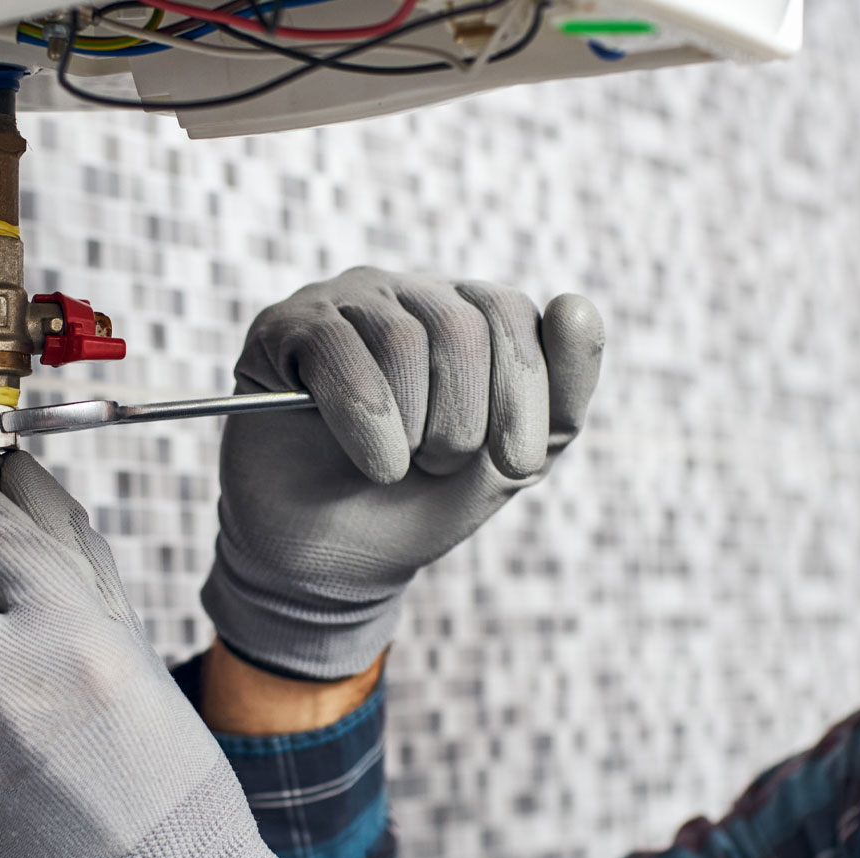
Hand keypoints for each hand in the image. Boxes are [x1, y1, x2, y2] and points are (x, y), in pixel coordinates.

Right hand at [201, 267, 603, 679]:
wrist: (330, 560)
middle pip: (460, 325)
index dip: (523, 393)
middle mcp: (407, 295)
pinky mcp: (283, 328)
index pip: (512, 313)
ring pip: (401, 341)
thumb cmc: (419, 504)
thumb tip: (576, 304)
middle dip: (464, 422)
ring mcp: (342, 304)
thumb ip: (560, 396)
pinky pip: (337, 350)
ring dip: (412, 430)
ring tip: (396, 467)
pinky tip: (369, 461)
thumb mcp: (509, 463)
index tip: (517, 463)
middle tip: (440, 465)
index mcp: (469, 315)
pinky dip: (364, 422)